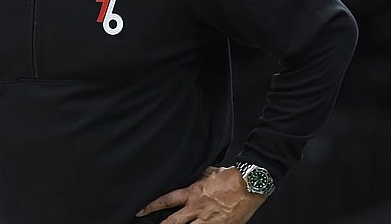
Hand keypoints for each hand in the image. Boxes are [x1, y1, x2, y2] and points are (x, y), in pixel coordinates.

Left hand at [136, 166, 266, 223]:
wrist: (250, 184)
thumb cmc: (231, 177)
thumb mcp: (207, 172)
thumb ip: (195, 176)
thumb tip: (187, 172)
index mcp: (192, 193)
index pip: (166, 201)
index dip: (151, 207)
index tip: (140, 212)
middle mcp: (197, 209)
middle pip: (172, 222)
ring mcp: (208, 221)